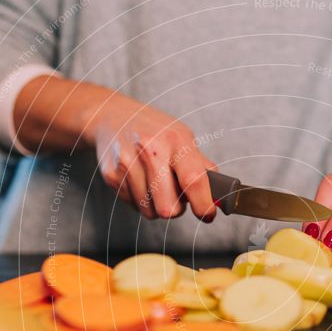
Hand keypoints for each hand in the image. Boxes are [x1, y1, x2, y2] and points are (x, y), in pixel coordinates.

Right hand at [87, 95, 216, 220]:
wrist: (112, 115)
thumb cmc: (155, 130)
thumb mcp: (183, 138)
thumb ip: (201, 167)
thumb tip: (220, 197)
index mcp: (176, 141)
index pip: (194, 180)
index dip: (204, 205)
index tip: (207, 214)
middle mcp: (151, 151)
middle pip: (169, 208)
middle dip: (176, 208)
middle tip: (175, 192)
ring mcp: (128, 164)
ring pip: (150, 211)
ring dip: (157, 204)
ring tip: (154, 181)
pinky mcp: (112, 175)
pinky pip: (133, 206)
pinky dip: (140, 199)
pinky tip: (139, 179)